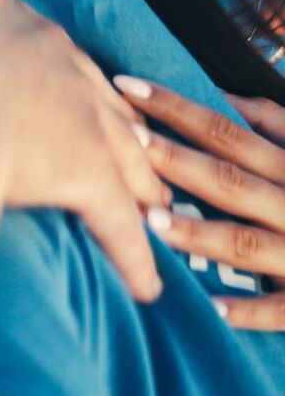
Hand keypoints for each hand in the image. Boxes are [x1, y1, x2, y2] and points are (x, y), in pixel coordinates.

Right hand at [0, 0, 167, 300]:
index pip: (23, 41)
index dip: (35, 67)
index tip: (41, 85)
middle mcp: (44, 53)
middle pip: (90, 91)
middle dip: (108, 120)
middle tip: (123, 147)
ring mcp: (73, 109)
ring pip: (120, 148)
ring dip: (138, 178)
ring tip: (152, 205)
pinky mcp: (84, 168)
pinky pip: (117, 220)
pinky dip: (132, 255)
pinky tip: (144, 285)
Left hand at [115, 76, 284, 329]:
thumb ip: (275, 123)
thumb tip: (223, 97)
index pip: (227, 132)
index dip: (177, 108)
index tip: (125, 86)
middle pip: (229, 181)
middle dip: (177, 162)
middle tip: (125, 143)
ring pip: (247, 241)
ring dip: (200, 233)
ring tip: (150, 223)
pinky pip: (281, 308)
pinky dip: (251, 309)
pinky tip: (212, 307)